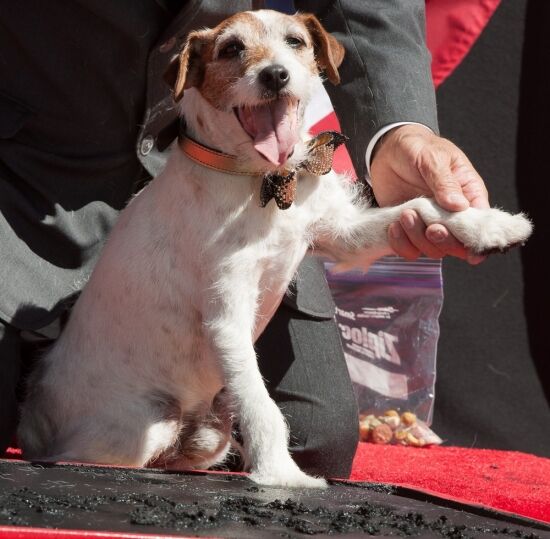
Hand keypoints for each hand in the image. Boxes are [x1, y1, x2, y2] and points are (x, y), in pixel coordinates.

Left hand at [370, 124, 489, 262]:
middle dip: (444, 241)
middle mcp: (451, 216)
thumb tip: (459, 206)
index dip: (477, 241)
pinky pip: (408, 249)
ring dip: (418, 239)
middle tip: (431, 227)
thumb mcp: (434, 158)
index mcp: (469, 196)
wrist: (389, 150)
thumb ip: (445, 182)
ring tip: (406, 215)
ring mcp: (429, 225)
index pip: (481, 225)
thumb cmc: (419, 149)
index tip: (466, 247)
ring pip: (432, 250)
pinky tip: (394, 227)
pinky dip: (401, 244)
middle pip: (457, 245)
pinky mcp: (408, 230)